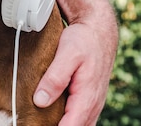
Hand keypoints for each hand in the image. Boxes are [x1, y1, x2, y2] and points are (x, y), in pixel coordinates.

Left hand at [35, 0, 118, 124]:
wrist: (100, 25)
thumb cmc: (83, 38)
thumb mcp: (70, 53)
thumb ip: (56, 77)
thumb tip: (40, 100)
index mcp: (86, 96)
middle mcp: (90, 102)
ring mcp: (89, 99)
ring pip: (78, 122)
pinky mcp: (85, 94)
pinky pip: (77, 114)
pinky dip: (66, 121)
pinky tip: (51, 122)